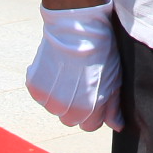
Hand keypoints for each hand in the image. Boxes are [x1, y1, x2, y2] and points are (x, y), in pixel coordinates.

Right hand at [26, 3, 123, 130]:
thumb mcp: (114, 79)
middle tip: (80, 82)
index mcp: (89, 111)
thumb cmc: (101, 51)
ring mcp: (49, 99)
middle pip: (71, 119)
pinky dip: (46, 84)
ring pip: (54, 108)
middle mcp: (66, 110)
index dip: (94, 110)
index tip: (94, 93)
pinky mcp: (35, 86)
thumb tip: (117, 127)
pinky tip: (56, 67)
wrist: (76, 26)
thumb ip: (113, 107)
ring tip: (67, 72)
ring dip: (59, 96)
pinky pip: (41, 95)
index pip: (90, 126)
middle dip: (76, 106)